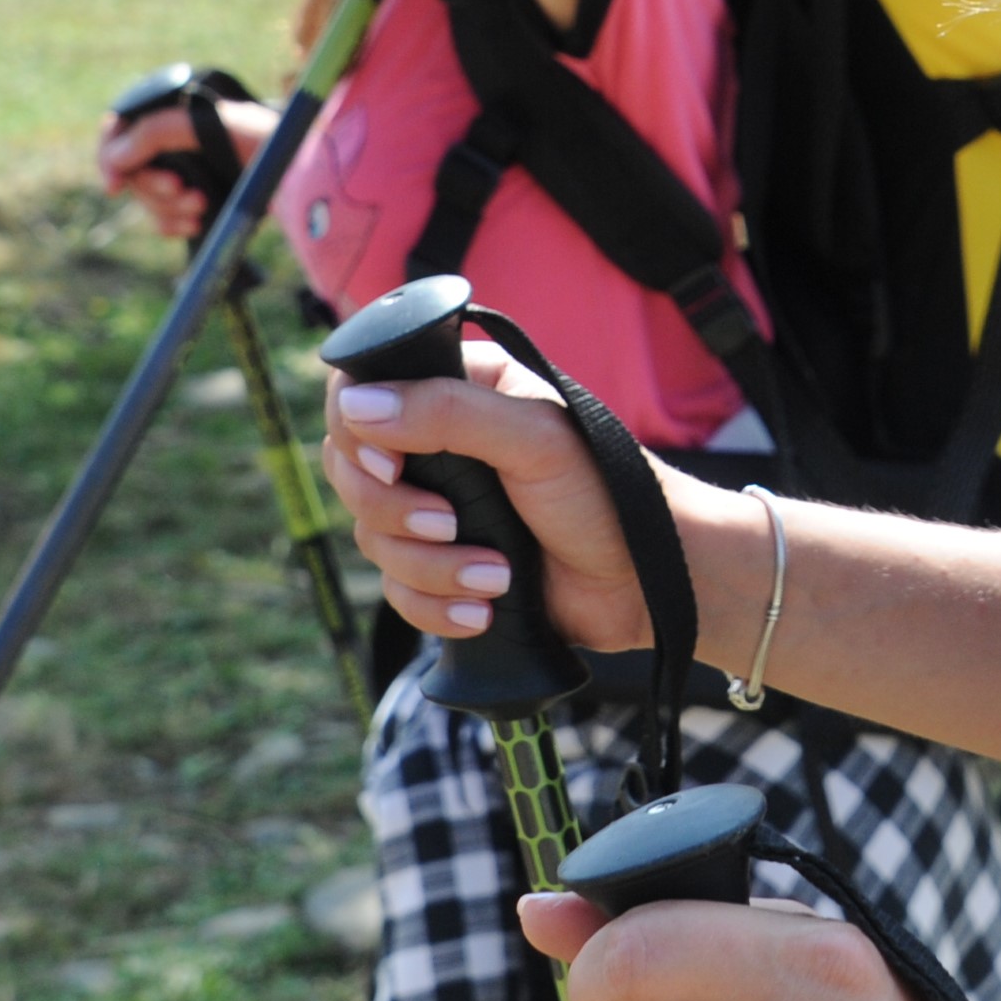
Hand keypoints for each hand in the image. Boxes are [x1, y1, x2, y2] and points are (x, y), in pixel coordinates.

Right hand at [92, 96, 272, 240]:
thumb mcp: (210, 126)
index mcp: (175, 111)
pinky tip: (196, 222)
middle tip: (181, 190)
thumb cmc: (264, 139)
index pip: (122, 127)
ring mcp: (186, 171)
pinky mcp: (197, 200)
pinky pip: (165, 218)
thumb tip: (116, 158)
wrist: (303, 176)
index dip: (111, 155)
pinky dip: (173, 223)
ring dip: (167, 207)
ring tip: (201, 206)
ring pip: (147, 197)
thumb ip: (157, 133)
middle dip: (153, 186)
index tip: (115, 185)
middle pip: (132, 170)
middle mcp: (175, 140)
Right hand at [317, 339, 677, 656]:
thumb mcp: (534, 438)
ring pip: (374, 539)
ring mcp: (438, 509)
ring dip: (431, 568)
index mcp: (460, 390)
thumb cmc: (607, 493)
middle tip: (450, 525)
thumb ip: (447, 413)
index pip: (359, 392)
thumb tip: (357, 405)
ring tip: (496, 575)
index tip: (390, 464)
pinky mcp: (444, 568)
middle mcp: (438, 446)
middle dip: (395, 511)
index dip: (356, 432)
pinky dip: (436, 607)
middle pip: (352, 474)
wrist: (648, 581)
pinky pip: (399, 592)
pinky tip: (484, 610)